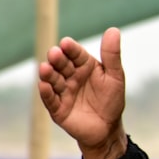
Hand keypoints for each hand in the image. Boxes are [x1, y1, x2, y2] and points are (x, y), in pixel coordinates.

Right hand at [38, 27, 126, 158]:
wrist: (108, 128)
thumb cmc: (111, 100)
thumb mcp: (115, 76)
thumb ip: (112, 55)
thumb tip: (113, 30)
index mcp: (84, 66)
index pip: (75, 54)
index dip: (71, 49)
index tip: (66, 43)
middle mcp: (70, 76)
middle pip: (61, 65)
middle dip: (57, 60)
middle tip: (55, 54)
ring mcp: (62, 92)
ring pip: (53, 80)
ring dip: (48, 74)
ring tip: (46, 68)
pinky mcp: (57, 109)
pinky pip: (50, 100)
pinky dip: (46, 92)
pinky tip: (44, 85)